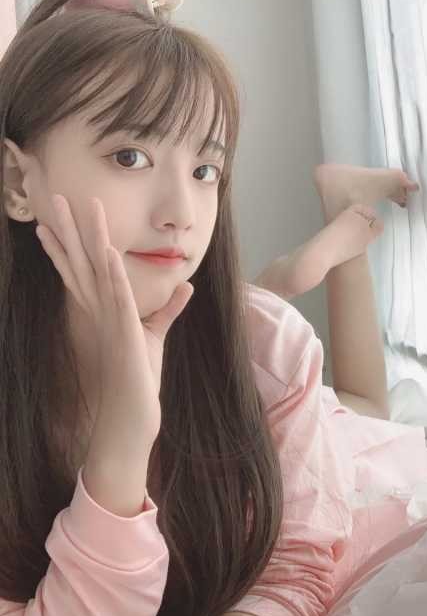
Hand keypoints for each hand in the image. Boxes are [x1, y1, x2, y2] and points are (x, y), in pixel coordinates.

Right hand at [36, 194, 193, 455]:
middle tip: (57, 199)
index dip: (67, 244)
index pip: (81, 269)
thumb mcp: (155, 336)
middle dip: (69, 230)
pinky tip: (108, 251)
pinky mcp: (125, 332)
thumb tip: (185, 287)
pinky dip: (113, 274)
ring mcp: (110, 319)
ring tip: (81, 207)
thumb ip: (167, 310)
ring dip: (89, 238)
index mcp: (102, 309)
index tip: (52, 220)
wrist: (132, 417)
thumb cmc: (139, 378)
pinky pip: (118, 297)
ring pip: (96, 270)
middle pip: (81, 262)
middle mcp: (99, 310)